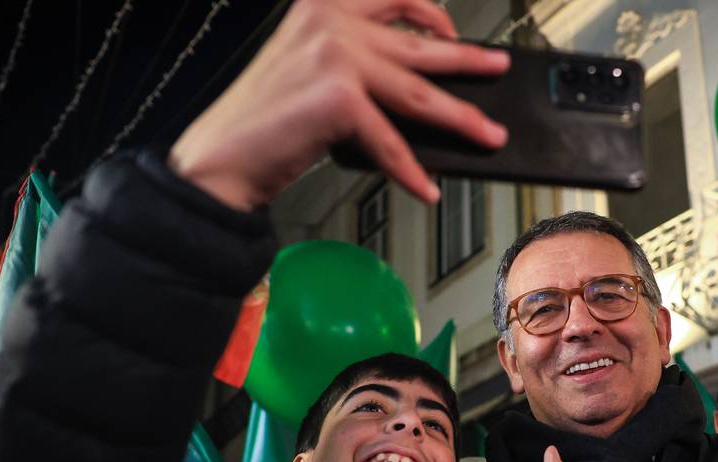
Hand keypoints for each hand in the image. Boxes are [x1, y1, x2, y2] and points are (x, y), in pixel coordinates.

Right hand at [169, 0, 508, 209]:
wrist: (220, 156)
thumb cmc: (259, 119)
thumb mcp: (306, 66)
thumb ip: (353, 58)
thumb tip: (414, 82)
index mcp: (322, 5)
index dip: (431, 13)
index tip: (452, 29)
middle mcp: (331, 21)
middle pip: (420, 46)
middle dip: (468, 60)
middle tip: (498, 68)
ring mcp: (337, 56)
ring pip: (420, 94)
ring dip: (462, 118)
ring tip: (489, 134)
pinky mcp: (341, 98)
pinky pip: (391, 141)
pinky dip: (411, 171)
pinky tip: (426, 188)